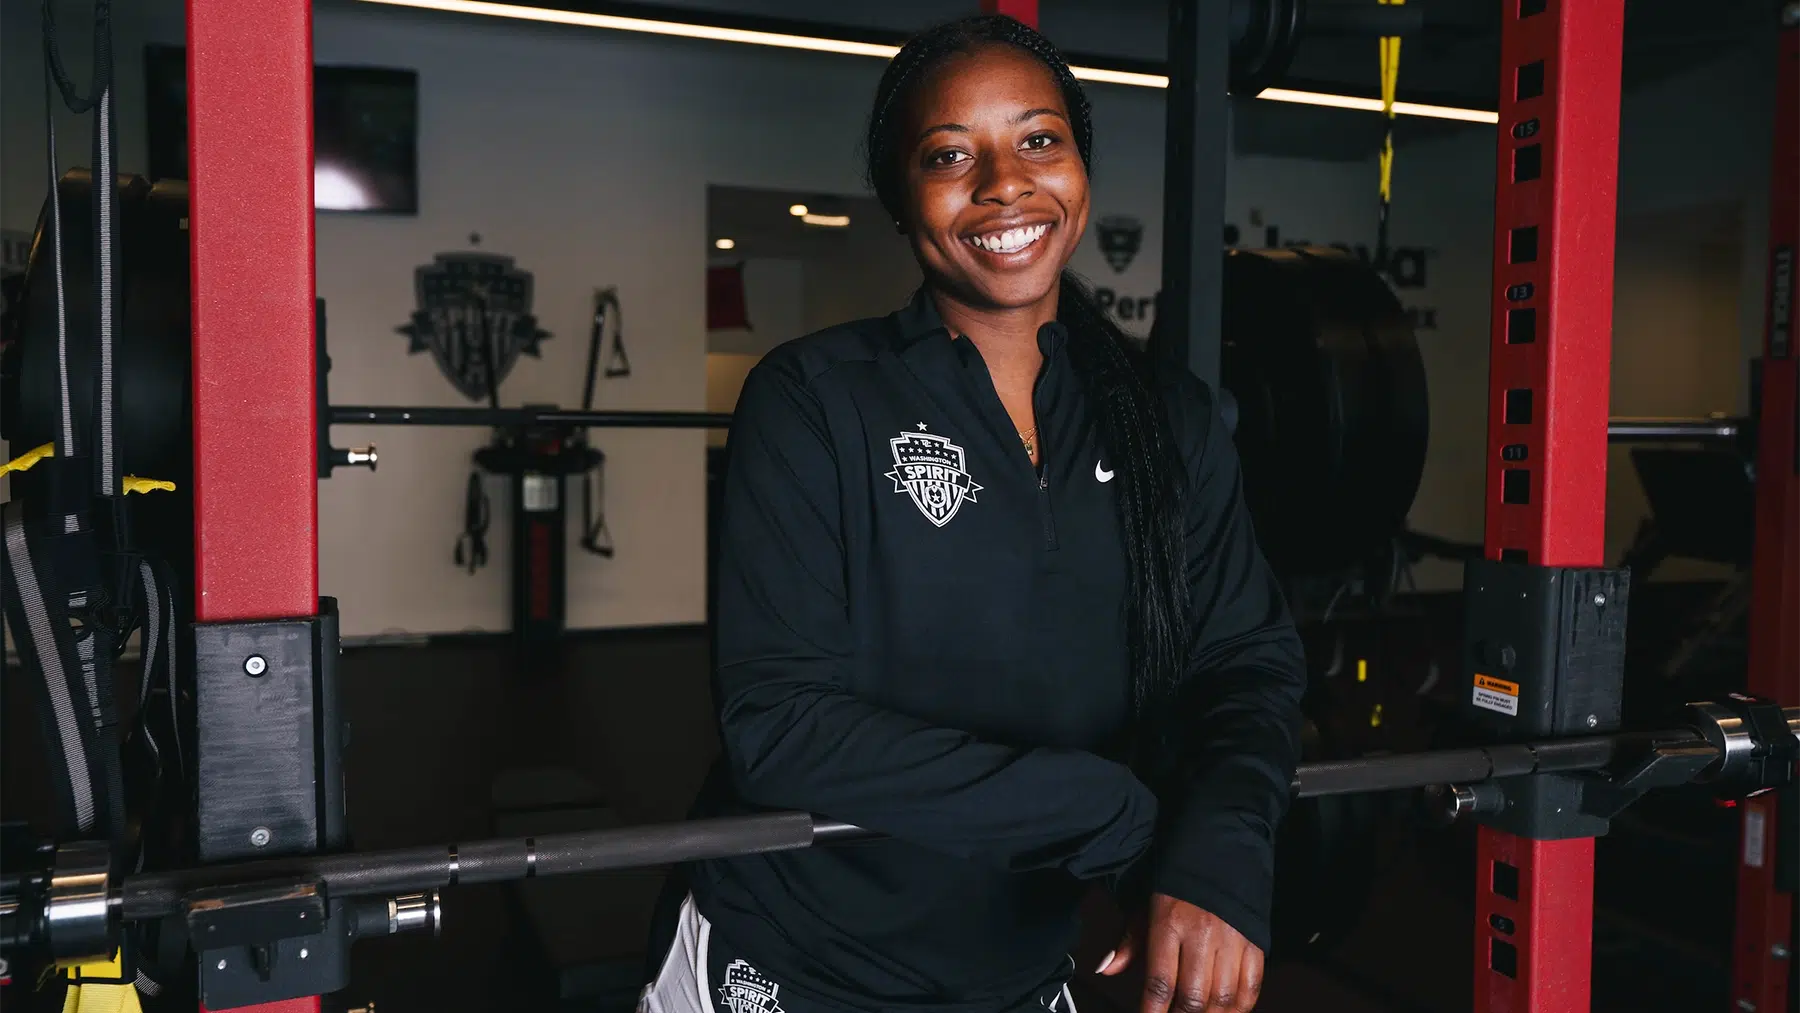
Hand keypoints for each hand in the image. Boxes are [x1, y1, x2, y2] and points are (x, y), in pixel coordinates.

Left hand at [1097, 893, 1262, 1012]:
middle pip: (1193, 997)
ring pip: (1223, 998)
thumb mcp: (1146, 904)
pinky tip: (1226, 1012)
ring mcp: (1232, 940)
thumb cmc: (1177, 882)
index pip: (1159, 983)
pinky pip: (1251, 986)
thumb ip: (1129, 940)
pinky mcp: (1256, 942)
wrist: (1221, 848)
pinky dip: (1239, 1007)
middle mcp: (1202, 934)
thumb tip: (1106, 969)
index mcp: (1169, 923)